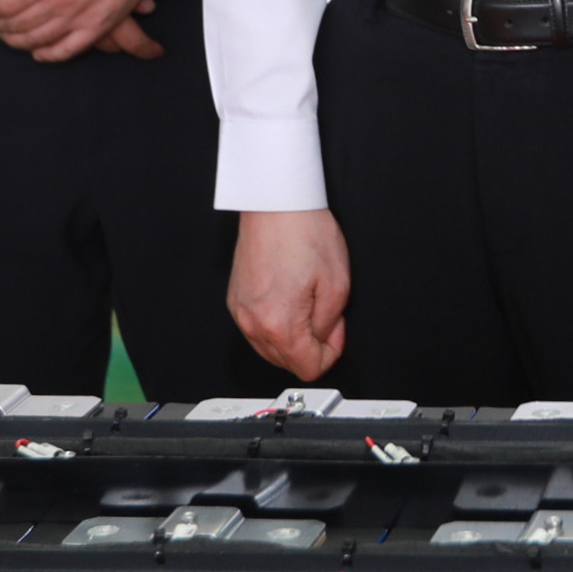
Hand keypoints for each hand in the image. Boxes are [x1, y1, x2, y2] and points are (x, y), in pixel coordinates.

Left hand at [0, 0, 165, 61]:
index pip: (4, 5)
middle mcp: (60, 3)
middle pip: (18, 26)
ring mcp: (81, 17)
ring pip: (39, 41)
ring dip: (17, 41)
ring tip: (8, 34)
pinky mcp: (101, 24)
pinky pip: (70, 49)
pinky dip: (50, 55)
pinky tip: (38, 52)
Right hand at [229, 209, 348, 379]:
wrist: (275, 201)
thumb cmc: (304, 231)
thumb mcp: (337, 285)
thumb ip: (330, 325)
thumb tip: (323, 339)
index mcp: (279, 324)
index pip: (308, 369)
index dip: (330, 353)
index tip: (335, 331)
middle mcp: (253, 322)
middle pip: (287, 363)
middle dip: (311, 345)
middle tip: (324, 314)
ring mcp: (240, 311)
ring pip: (271, 348)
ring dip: (292, 336)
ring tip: (306, 303)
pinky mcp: (235, 299)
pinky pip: (257, 328)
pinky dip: (275, 323)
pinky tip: (288, 298)